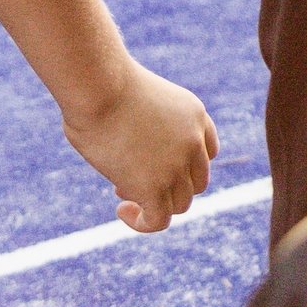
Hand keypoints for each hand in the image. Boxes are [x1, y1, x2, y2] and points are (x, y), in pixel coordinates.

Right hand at [62, 59, 219, 229]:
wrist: (100, 86)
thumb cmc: (102, 84)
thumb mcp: (139, 99)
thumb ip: (146, 126)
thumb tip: (128, 147)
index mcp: (194, 114)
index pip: (207, 152)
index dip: (183, 165)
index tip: (153, 163)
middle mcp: (193, 141)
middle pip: (196, 182)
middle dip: (167, 185)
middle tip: (130, 177)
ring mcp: (178, 166)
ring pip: (180, 204)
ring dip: (152, 202)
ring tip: (121, 189)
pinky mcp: (156, 188)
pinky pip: (158, 221)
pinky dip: (142, 222)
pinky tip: (122, 211)